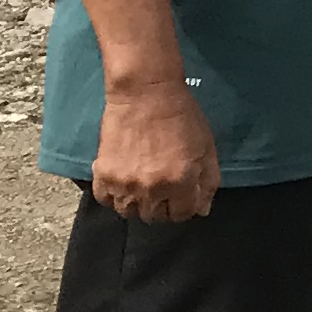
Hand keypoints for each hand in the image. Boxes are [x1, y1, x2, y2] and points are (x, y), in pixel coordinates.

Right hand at [92, 76, 219, 223]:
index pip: (182, 215)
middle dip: (163, 206)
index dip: (185, 207)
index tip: (182, 195)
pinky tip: (124, 182)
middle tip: (163, 189)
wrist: (145, 94)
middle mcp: (151, 189)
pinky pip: (105, 200)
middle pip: (155, 217)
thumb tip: (201, 210)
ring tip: (143, 187)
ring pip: (129, 212)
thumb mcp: (206, 148)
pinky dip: (114, 196)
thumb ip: (208, 182)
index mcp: (180, 182)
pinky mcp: (103, 174)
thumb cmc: (182, 117)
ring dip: (138, 204)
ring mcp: (124, 183)